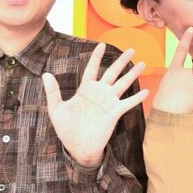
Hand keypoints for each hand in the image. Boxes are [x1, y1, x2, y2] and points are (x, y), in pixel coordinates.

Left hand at [42, 43, 148, 166]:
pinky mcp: (114, 113)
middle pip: (112, 72)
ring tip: (142, 63)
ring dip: (133, 74)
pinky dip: (137, 97)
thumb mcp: (56, 109)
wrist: (78, 147)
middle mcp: (99, 93)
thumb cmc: (67, 129)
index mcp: (85, 89)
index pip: (92, 68)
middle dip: (122, 61)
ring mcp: (108, 102)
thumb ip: (53, 91)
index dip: (96, 56)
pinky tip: (146, 91)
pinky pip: (128, 103)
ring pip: (123, 83)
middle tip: (132, 49)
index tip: (102, 44)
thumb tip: (45, 74)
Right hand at [152, 27, 192, 113]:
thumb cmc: (163, 103)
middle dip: (190, 87)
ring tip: (183, 102)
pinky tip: (189, 105)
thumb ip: (177, 80)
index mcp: (173, 71)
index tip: (192, 29)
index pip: (180, 51)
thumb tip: (186, 85)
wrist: (168, 113)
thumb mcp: (166, 86)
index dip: (186, 39)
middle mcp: (185, 73)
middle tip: (180, 97)